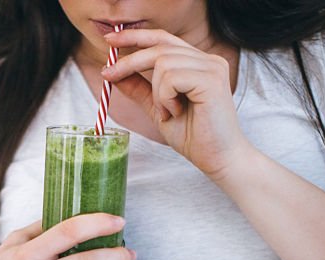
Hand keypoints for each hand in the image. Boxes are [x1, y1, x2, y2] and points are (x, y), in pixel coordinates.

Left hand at [102, 29, 252, 180]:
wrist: (217, 159)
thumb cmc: (193, 136)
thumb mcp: (158, 108)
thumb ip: (139, 89)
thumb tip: (113, 72)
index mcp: (197, 63)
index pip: (163, 39)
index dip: (135, 36)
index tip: (109, 40)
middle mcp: (208, 60)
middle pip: (160, 46)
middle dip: (129, 61)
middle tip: (108, 75)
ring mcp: (212, 67)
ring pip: (163, 63)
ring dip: (156, 92)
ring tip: (167, 113)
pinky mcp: (212, 79)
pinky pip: (172, 78)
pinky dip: (165, 97)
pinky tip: (176, 113)